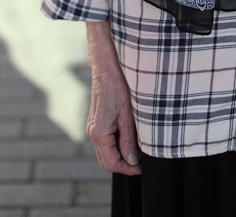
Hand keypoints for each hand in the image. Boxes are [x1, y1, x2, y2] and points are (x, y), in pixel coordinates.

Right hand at [86, 21, 141, 175]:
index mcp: (98, 133)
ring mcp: (94, 126)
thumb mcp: (127, 115)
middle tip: (141, 163)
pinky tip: (130, 136)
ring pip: (106, 150)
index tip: (142, 168)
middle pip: (107, 160)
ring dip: (121, 154)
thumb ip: (128, 140)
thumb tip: (132, 160)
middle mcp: (93, 132)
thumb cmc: (117, 86)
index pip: (111, 163)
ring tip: (138, 149)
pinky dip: (117, 143)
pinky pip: (106, 139)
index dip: (127, 169)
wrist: (106, 65)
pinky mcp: (98, 119)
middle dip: (124, 164)